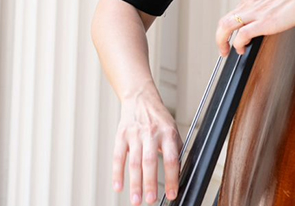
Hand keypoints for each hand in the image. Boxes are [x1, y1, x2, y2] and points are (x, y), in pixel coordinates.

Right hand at [113, 85, 181, 204]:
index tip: (172, 194)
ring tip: (136, 200)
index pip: (171, 159)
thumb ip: (175, 152)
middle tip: (151, 200)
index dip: (172, 177)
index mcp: (167, 134)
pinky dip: (117, 173)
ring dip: (135, 183)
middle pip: (150, 161)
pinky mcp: (121, 135)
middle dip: (150, 183)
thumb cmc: (158, 119)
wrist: (140, 99)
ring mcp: (135, 134)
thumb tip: (178, 176)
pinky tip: (118, 186)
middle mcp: (151, 133)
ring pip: (134, 162)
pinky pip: (118, 156)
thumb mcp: (172, 131)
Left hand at [215, 0, 294, 55]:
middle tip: (223, 47)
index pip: (235, 11)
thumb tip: (271, 14)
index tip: (233, 35)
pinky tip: (242, 50)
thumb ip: (269, 3)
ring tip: (226, 51)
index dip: (232, 26)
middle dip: (220, 36)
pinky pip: (241, 34)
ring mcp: (256, 11)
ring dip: (222, 41)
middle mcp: (250, 1)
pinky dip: (238, 44)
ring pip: (226, 26)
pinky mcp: (264, 21)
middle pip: (225, 19)